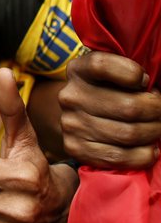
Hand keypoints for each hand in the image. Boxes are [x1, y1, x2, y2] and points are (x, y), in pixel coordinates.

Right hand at [59, 52, 160, 168]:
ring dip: (153, 132)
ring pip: (128, 134)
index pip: (101, 65)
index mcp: (78, 70)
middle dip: (157, 111)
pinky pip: (118, 156)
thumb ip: (129, 75)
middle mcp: (70, 96)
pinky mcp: (75, 147)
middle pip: (129, 107)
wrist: (80, 116)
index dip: (131, 72)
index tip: (145, 82)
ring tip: (157, 128)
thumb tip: (152, 93)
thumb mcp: (113, 75)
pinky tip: (151, 149)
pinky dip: (143, 156)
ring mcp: (71, 123)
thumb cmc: (108, 91)